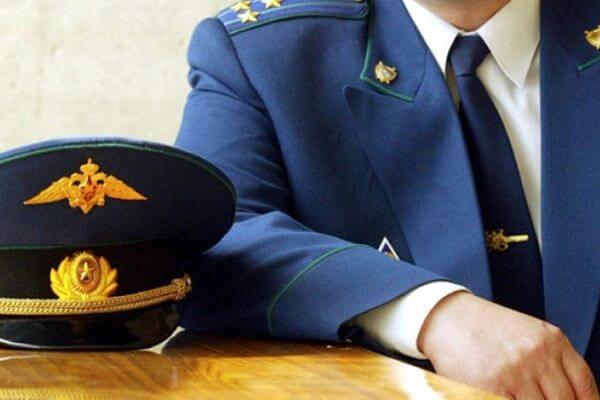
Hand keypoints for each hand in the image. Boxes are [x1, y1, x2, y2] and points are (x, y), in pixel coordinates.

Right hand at [417, 292, 598, 399]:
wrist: (446, 317)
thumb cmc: (485, 327)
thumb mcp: (528, 334)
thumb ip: (553, 361)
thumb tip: (571, 397)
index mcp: (551, 340)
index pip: (585, 388)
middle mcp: (536, 355)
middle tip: (533, 396)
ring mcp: (514, 372)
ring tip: (511, 392)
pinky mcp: (488, 387)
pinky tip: (500, 394)